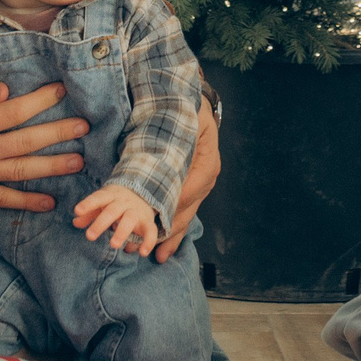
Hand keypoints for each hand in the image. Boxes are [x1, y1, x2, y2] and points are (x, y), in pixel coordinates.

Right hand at [0, 82, 88, 209]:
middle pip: (26, 142)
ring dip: (52, 167)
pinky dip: (27, 202)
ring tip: (78, 162)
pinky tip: (50, 202)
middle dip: (57, 133)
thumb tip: (6, 90)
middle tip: (84, 127)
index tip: (62, 90)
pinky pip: (3, 199)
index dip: (40, 100)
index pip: (14, 111)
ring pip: (21, 171)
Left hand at [74, 184, 159, 255]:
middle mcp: (124, 202)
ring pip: (130, 220)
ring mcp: (136, 211)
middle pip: (112, 211)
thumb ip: (90, 213)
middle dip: (101, 223)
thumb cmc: (116, 202)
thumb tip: (75, 222)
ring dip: (122, 232)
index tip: (77, 211)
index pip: (98, 198)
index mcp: (111, 195)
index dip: (88, 204)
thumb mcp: (103, 203)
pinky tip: (142, 253)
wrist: (144, 192)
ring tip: (114, 245)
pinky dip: (148, 242)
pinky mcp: (147, 222)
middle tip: (89, 236)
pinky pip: (151, 231)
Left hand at [152, 99, 219, 263]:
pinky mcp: (188, 187)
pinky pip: (179, 210)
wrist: (193, 104)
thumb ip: (182, 136)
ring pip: (184, 215)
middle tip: (154, 251)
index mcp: (206, 163)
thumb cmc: (188, 108)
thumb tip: (167, 160)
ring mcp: (197, 185)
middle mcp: (204, 178)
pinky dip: (170, 227)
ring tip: (157, 256)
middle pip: (188, 210)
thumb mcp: (190, 118)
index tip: (157, 220)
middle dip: (171, 231)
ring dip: (170, 236)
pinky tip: (161, 246)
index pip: (191, 189)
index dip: (174, 205)